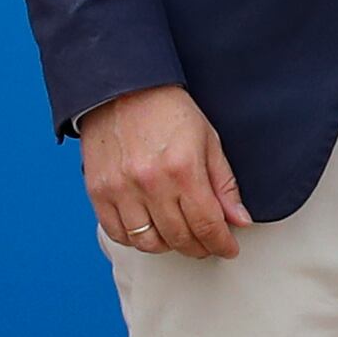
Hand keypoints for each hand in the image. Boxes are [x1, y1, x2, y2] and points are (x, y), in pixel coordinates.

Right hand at [81, 85, 248, 258]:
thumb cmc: (167, 110)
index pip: (207, 225)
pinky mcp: (98, 191)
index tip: (228, 248)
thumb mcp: (208, 141)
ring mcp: (121, 189)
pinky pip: (117, 234)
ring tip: (178, 236)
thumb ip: (224, 184)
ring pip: (148, 243)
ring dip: (168, 246)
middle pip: (180, 238)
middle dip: (199, 248)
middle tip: (207, 244)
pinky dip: (135, 240)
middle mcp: (150, 183)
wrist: (123, 88)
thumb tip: (239, 220)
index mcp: (183, 169)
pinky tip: (149, 230)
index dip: (222, 244)